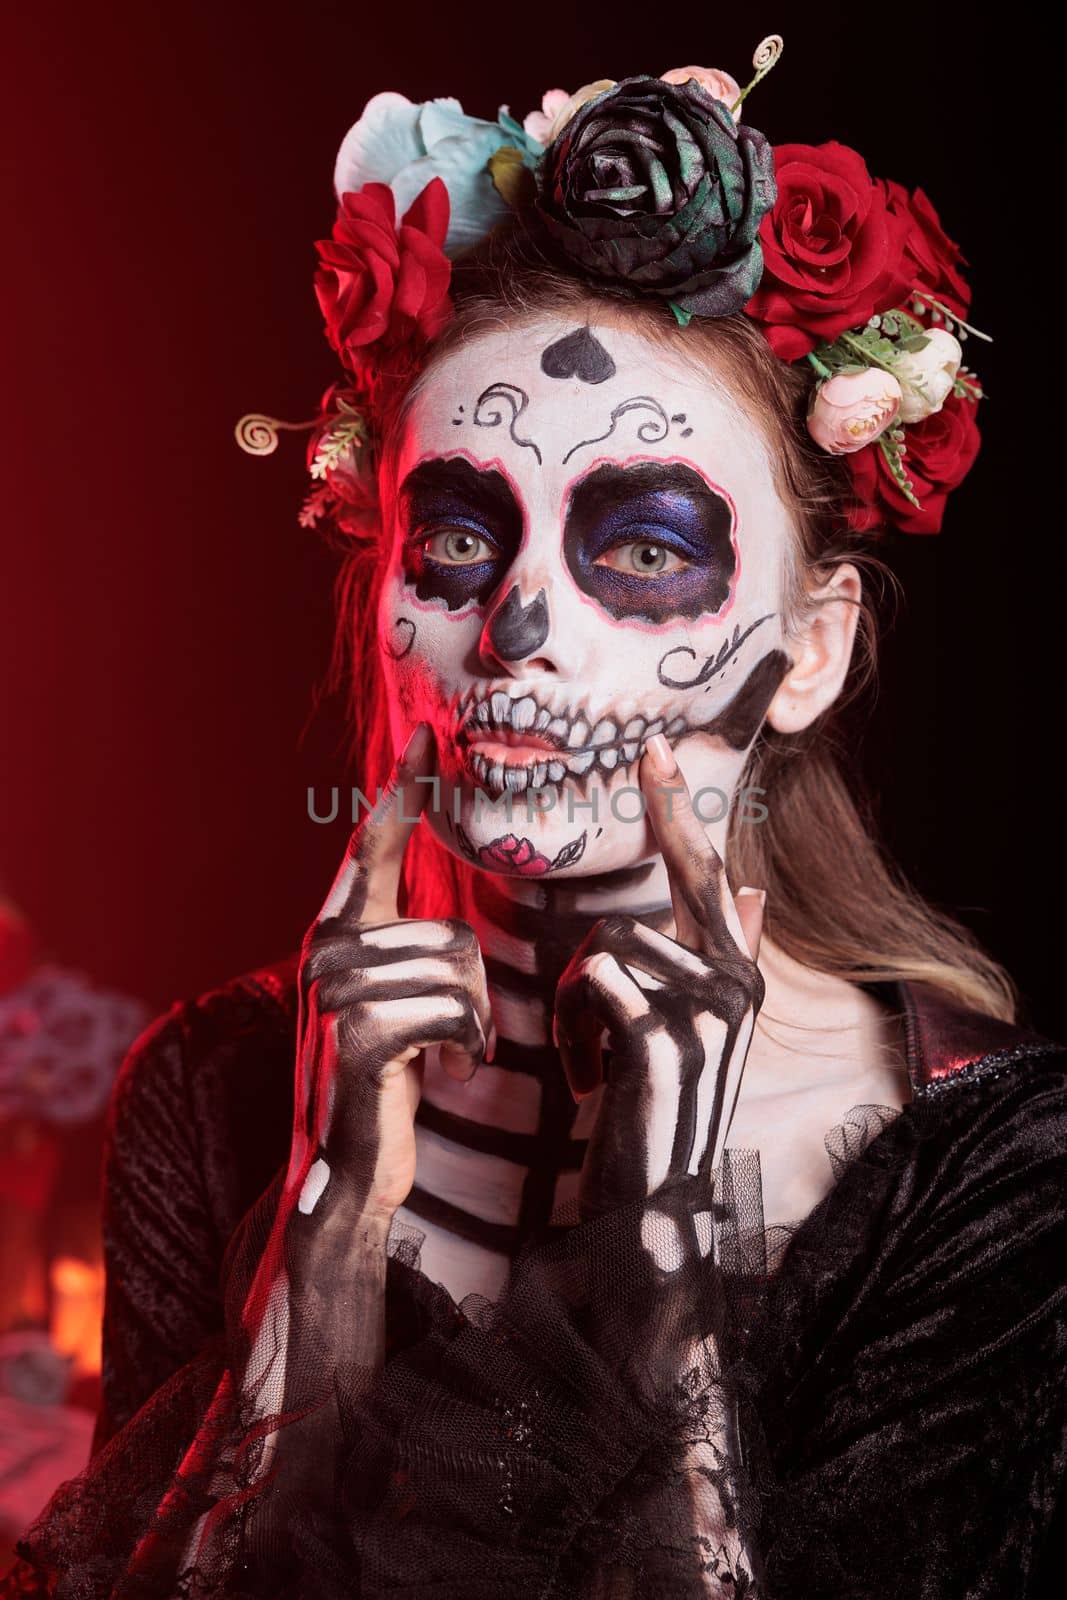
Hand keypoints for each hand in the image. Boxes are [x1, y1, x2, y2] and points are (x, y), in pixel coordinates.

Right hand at [288, 722, 494, 1234]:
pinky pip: (457, 1010)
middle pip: (451, 931)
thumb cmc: (389, 1087)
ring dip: (473, 1026)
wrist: (353, 1174)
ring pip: (460, 971)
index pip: (372, 847)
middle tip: (454, 1039)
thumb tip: (447, 917)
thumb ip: (407, 949)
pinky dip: (468, 1048)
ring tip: (446, 1059)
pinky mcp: (363, 1034)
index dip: (401, 791)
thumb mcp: (395, 1004)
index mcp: (337, 937)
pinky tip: (446, 1077)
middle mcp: (326, 953)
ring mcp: (338, 993)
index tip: (427, 736)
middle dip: (472, 993)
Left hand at [554, 733, 764, 1224]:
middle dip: (622, 902)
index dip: (680, 810)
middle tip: (621, 877)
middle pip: (656, 899)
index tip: (656, 750)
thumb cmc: (659, 1108)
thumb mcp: (696, 1031)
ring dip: (576, 1004)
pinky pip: (593, 984)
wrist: (652, 1202)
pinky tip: (586, 1080)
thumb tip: (754, 889)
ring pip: (608, 944)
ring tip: (590, 1061)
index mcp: (739, 974)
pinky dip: (571, 1030)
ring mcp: (705, 1012)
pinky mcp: (663, 1039)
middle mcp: (737, 984)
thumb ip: (722, 956)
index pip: (708, 871)